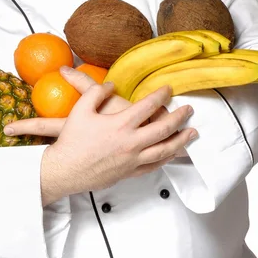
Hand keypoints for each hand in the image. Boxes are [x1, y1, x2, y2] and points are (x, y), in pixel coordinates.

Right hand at [5, 67, 189, 156]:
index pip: (148, 106)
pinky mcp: (129, 172)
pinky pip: (154, 165)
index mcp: (120, 125)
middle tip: (189, 109)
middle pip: (163, 129)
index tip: (168, 88)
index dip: (160, 95)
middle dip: (179, 117)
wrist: (65, 171)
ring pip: (164, 150)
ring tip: (192, 133)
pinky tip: (172, 153)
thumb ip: (96, 91)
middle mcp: (131, 143)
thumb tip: (110, 85)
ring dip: (181, 140)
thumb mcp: (81, 109)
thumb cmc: (72, 140)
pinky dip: (167, 158)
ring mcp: (132, 160)